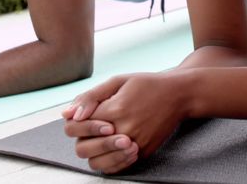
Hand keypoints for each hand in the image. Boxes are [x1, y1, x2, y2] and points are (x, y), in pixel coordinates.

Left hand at [62, 72, 189, 172]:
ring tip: (100, 140)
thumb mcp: (117, 81)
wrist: (178, 95)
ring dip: (93, 153)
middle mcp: (124, 129)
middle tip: (93, 128)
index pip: (78, 124)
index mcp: (114, 109)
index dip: (77, 121)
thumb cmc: (146, 85)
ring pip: (97, 162)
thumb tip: (67, 114)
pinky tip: (112, 147)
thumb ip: (90, 97)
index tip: (86, 114)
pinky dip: (109, 161)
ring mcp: (134, 144)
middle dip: (82, 138)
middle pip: (83, 147)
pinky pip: (117, 166)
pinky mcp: (143, 152)